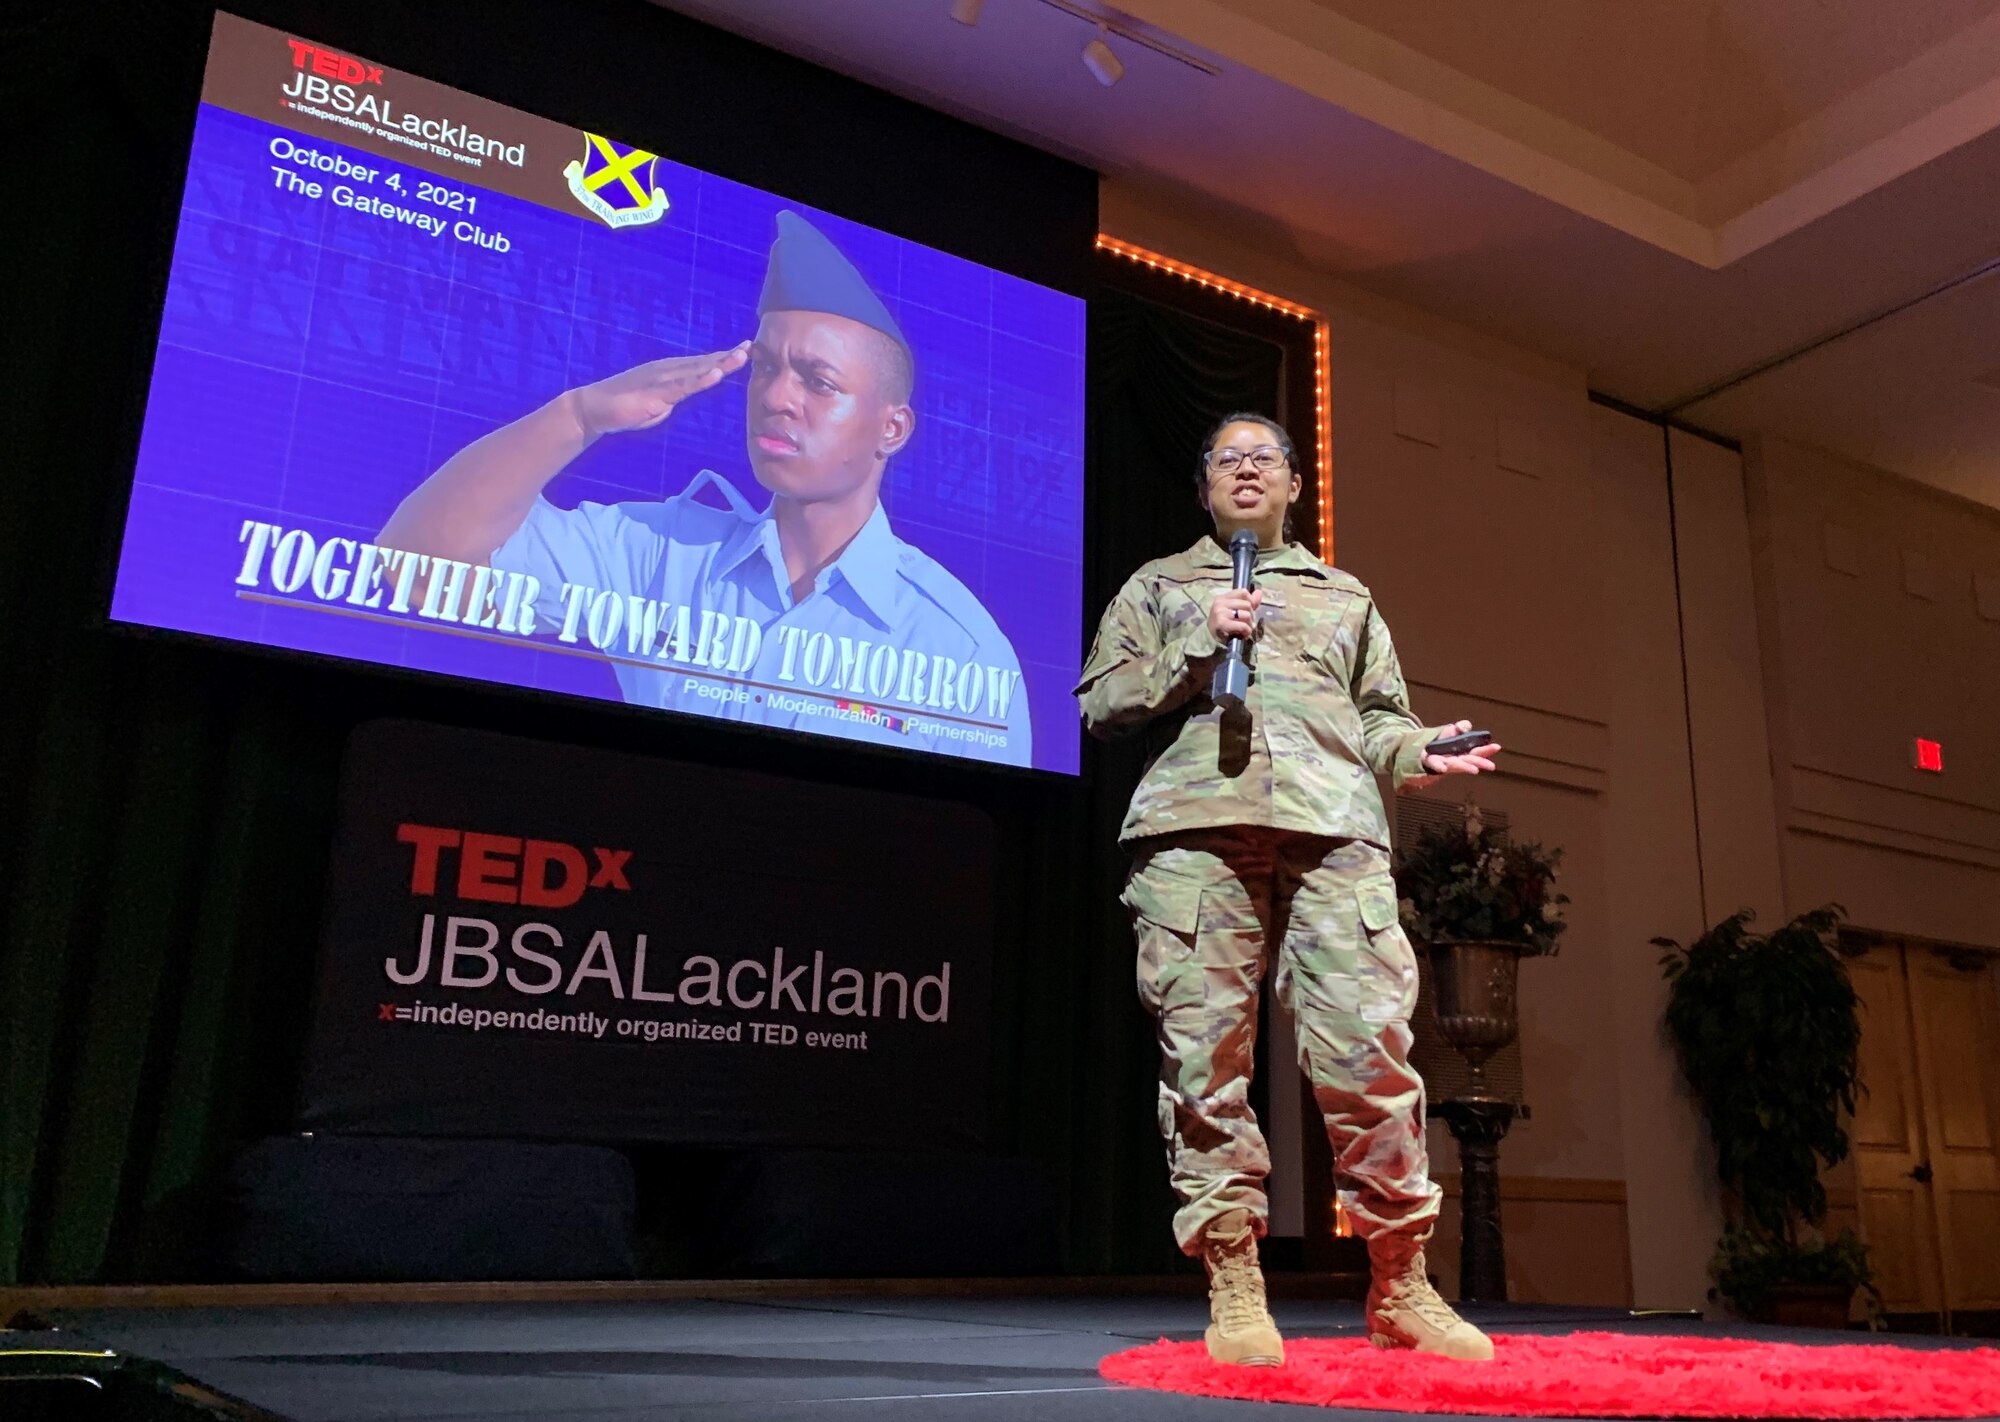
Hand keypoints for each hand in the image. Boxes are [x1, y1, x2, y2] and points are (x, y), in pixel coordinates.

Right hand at [571, 342, 751, 436]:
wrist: (594, 409)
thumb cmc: (626, 407)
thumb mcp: (659, 402)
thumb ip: (675, 397)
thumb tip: (686, 394)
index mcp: (670, 373)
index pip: (702, 363)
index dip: (724, 357)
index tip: (746, 350)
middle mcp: (668, 370)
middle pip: (704, 362)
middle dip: (728, 355)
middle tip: (751, 346)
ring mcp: (661, 380)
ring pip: (696, 370)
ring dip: (720, 363)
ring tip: (741, 356)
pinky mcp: (654, 393)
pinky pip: (681, 387)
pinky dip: (700, 380)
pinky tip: (715, 375)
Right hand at [1207, 588, 1262, 642]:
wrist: (1209, 640)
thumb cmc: (1224, 624)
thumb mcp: (1234, 610)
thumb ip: (1248, 601)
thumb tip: (1259, 592)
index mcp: (1222, 598)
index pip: (1243, 592)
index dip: (1250, 601)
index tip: (1249, 610)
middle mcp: (1220, 603)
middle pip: (1247, 604)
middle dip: (1250, 615)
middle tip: (1246, 623)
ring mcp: (1220, 613)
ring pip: (1246, 615)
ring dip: (1249, 624)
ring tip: (1244, 629)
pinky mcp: (1222, 624)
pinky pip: (1243, 625)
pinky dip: (1246, 631)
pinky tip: (1243, 634)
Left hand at [1419, 719, 1503, 776]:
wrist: (1422, 748)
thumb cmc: (1442, 742)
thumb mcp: (1453, 730)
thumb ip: (1461, 727)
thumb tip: (1465, 726)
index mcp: (1464, 752)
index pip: (1478, 752)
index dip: (1487, 750)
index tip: (1497, 747)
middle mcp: (1457, 759)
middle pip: (1470, 760)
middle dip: (1480, 762)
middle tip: (1492, 766)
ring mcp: (1444, 762)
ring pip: (1456, 765)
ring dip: (1465, 767)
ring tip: (1475, 770)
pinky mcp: (1431, 762)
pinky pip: (1435, 764)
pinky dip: (1439, 766)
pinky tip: (1443, 769)